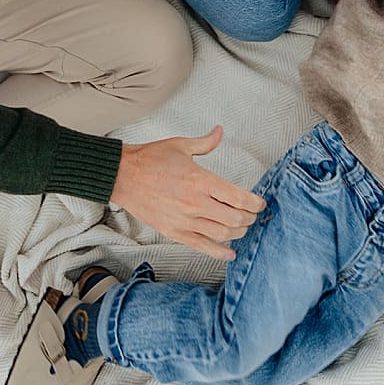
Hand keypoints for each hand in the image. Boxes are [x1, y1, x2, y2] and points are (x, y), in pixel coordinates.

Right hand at [110, 126, 265, 261]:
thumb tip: (220, 131)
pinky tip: (230, 253)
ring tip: (243, 228)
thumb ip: (206, 142)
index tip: (260, 203)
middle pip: (235, 219)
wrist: (123, 176)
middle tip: (253, 215)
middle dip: (249, 218)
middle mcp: (195, 203)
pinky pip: (202, 247)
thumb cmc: (150, 159)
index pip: (239, 197)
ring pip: (222, 234)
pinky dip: (219, 252)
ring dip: (238, 233)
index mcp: (201, 180)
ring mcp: (184, 220)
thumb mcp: (181, 145)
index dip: (255, 203)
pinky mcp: (174, 232)